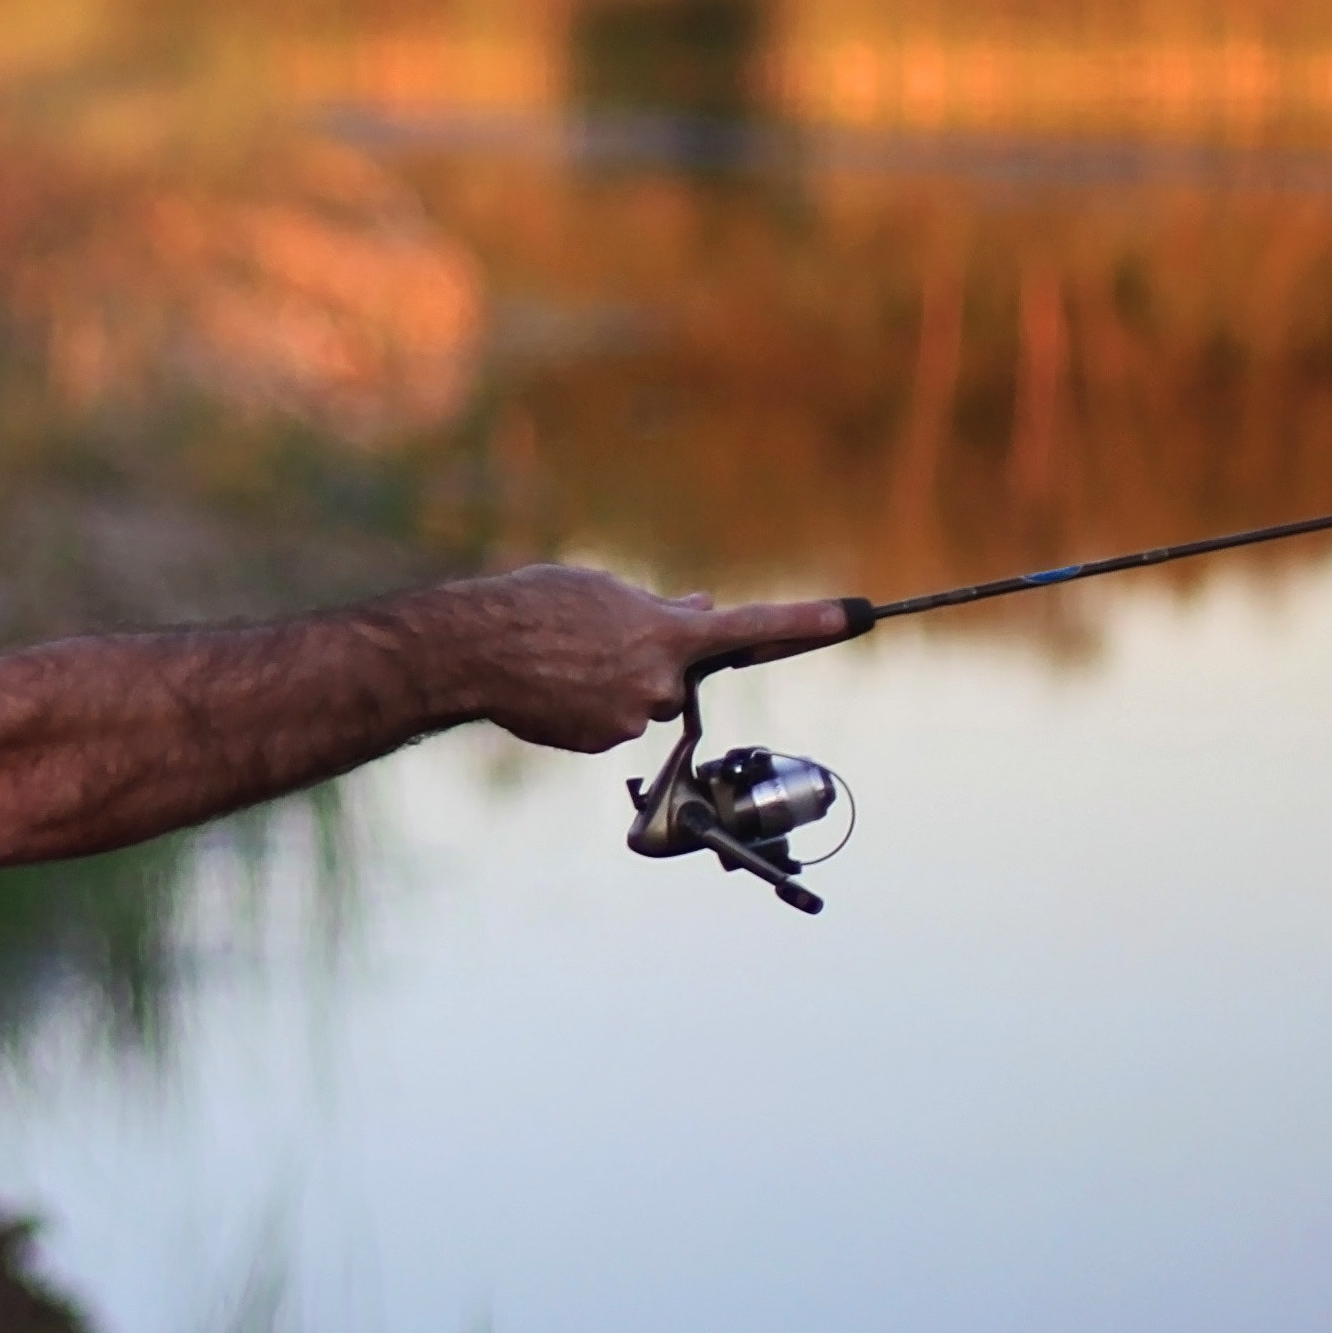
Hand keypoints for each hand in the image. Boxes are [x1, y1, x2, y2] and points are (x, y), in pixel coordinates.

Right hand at [456, 566, 867, 752]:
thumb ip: (659, 608)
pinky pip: (610, 723)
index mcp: (669, 633)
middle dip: (649, 662)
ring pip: (642, 701)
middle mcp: (662, 681)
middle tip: (594, 641)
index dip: (808, 622)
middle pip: (677, 677)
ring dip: (613, 684)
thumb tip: (701, 610)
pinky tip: (554, 689)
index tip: (856, 616)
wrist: (475, 652)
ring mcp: (633, 718)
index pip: (753, 628)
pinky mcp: (602, 742)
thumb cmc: (536, 605)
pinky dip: (589, 708)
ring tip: (563, 662)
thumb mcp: (604, 590)